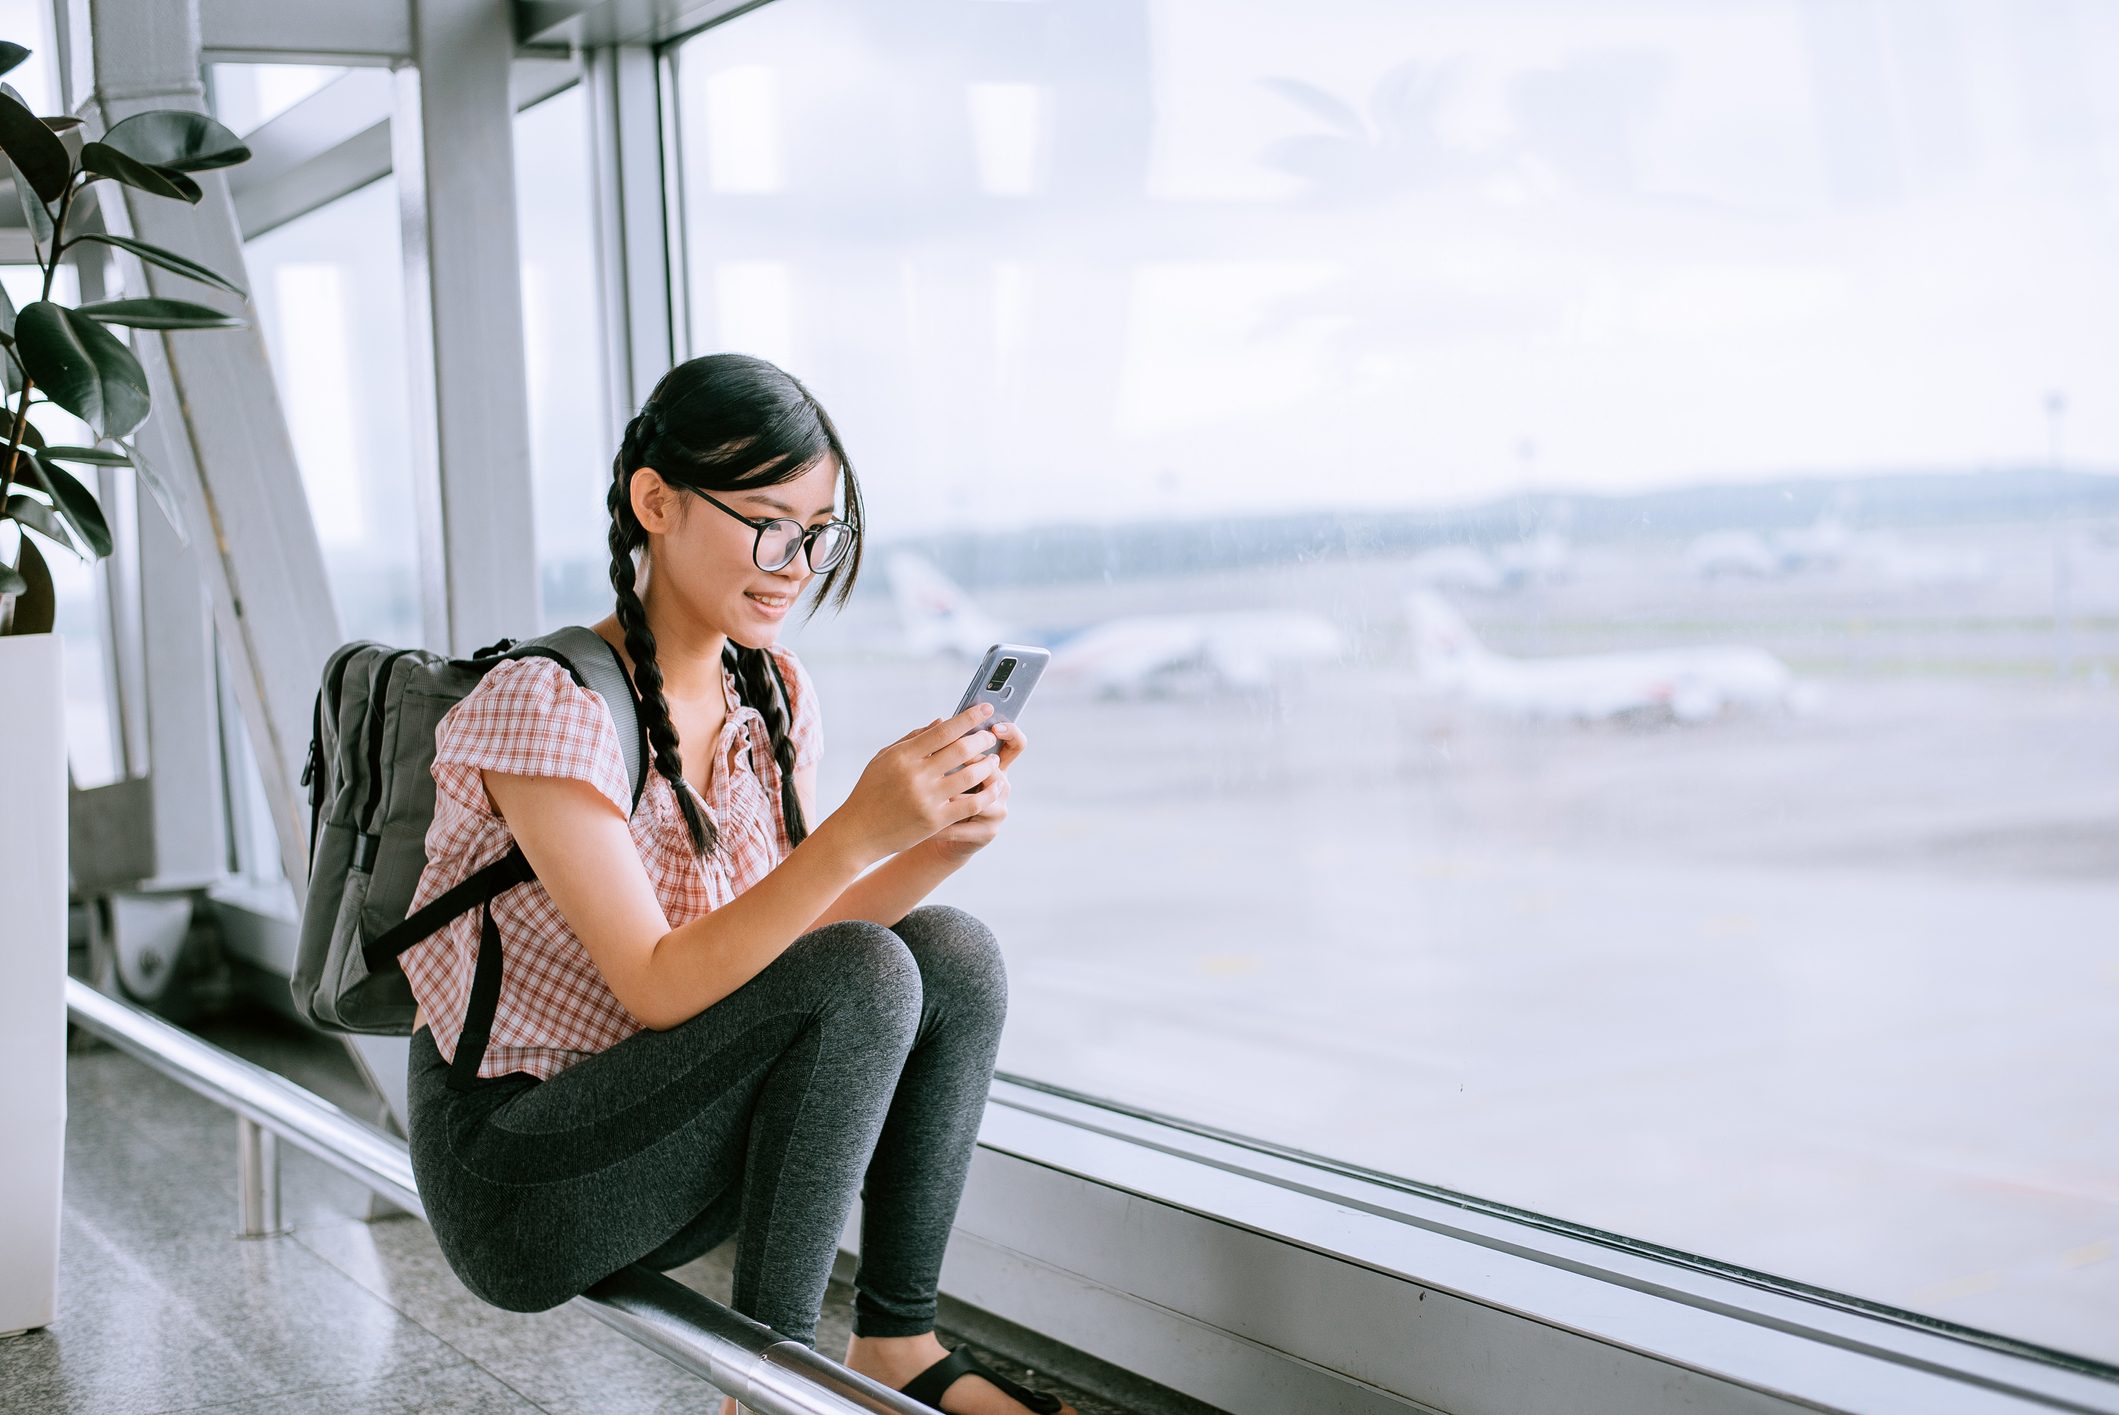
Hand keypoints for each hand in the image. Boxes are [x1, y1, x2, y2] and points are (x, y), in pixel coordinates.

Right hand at [829, 704, 1003, 860]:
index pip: (943, 730)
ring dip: (988, 765)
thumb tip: (942, 720)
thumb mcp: (884, 759)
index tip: (985, 708)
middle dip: (982, 739)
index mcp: (903, 756)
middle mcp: (916, 775)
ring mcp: (926, 799)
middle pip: (961, 749)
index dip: (968, 717)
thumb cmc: (870, 791)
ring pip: (970, 775)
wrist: (858, 832)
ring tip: (993, 760)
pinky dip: (987, 794)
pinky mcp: (935, 821)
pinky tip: (995, 787)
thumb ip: (913, 738)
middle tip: (990, 735)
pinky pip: (970, 805)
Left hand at [924, 719, 1026, 861]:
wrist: (936, 831)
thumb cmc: (938, 793)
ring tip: (934, 792)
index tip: (994, 727)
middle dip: (974, 762)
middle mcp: (1001, 787)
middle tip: (953, 758)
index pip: (1016, 744)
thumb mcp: (943, 767)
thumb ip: (944, 746)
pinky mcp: (987, 833)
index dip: (1011, 733)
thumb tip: (939, 721)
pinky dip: (943, 822)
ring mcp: (998, 811)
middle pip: (996, 769)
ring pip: (981, 798)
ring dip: (954, 795)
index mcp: (994, 766)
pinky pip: (965, 824)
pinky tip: (924, 818)